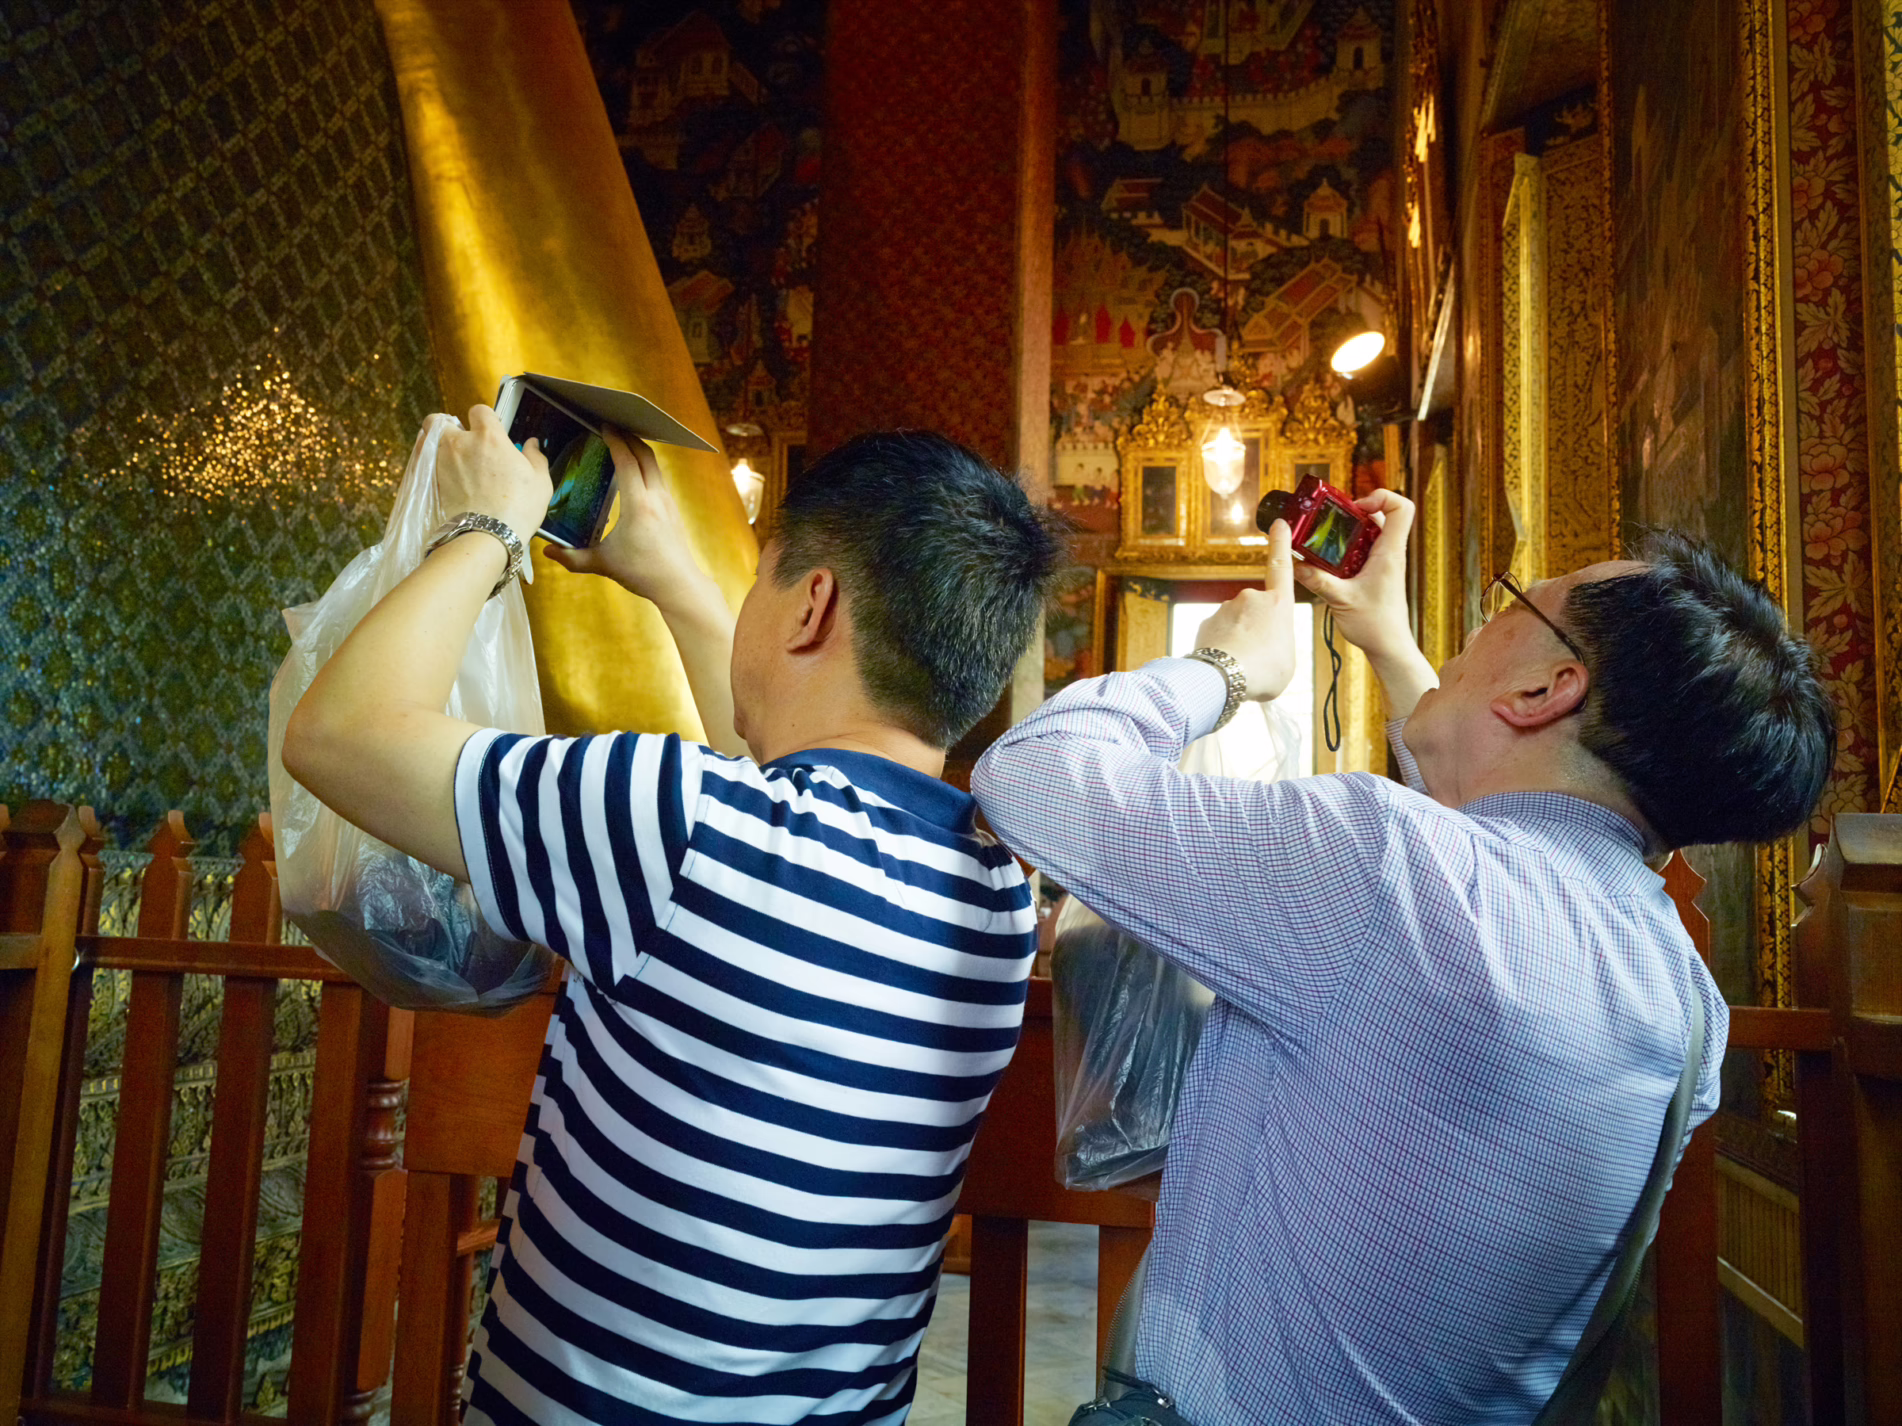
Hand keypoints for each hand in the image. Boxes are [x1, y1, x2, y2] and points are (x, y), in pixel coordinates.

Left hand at [435, 405, 551, 542]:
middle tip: (462, 443)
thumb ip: (535, 457)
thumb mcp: (539, 482)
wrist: (487, 535)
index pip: (479, 410)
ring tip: (450, 459)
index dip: (486, 418)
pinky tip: (444, 476)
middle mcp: (461, 442)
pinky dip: (430, 465)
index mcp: (489, 436)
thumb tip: (532, 444)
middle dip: (448, 427)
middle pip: (439, 420)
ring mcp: (442, 461)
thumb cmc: (519, 507)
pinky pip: (423, 463)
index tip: (492, 430)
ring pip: (427, 440)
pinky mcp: (432, 480)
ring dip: (436, 445)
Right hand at [544, 429, 713, 610]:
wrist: (678, 584)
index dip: (615, 441)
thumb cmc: (642, 573)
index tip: (604, 427)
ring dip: (639, 450)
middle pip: (645, 455)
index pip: (627, 461)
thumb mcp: (604, 564)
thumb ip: (573, 558)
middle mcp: (656, 498)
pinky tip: (636, 471)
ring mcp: (668, 502)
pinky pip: (659, 478)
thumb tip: (547, 552)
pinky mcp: (673, 509)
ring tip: (623, 443)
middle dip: (628, 438)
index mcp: (638, 505)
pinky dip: (647, 466)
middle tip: (611, 428)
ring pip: (655, 465)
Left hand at [1195, 519, 1298, 700]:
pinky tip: (1225, 664)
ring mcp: (1226, 608)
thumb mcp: (1288, 659)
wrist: (1225, 677)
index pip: (1281, 566)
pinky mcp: (1207, 621)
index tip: (1279, 523)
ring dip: (1240, 641)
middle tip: (1261, 658)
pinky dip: (1223, 647)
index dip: (1281, 544)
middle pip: (1258, 613)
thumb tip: (1263, 642)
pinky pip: (1219, 634)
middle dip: (1258, 631)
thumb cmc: (1264, 671)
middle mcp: (1251, 598)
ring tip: (1243, 665)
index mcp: (1278, 604)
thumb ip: (1279, 643)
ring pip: (1236, 624)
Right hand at [1290, 488, 1416, 664]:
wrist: (1389, 646)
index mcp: (1389, 553)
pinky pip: (1363, 549)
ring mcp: (1383, 562)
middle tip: (1332, 519)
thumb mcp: (1341, 600)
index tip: (1356, 506)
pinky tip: (1328, 560)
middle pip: (1381, 514)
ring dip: (1349, 530)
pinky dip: (1346, 547)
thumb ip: (1317, 580)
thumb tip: (1294, 564)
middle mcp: (1390, 553)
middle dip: (1356, 511)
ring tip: (1326, 538)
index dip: (1382, 497)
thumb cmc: (1376, 625)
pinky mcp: (1375, 573)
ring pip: (1371, 531)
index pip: (1402, 508)